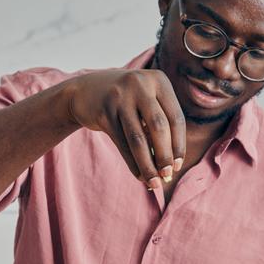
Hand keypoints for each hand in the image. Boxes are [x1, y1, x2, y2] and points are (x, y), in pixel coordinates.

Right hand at [67, 69, 185, 188]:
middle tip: (167, 176)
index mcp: (159, 80)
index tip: (177, 166)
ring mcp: (120, 97)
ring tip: (153, 182)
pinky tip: (138, 175)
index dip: (179, 145)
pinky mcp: (104, 111)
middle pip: (159, 127)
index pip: (176, 118)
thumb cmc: (126, 102)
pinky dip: (132, 163)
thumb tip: (171, 165)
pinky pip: (121, 143)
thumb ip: (161, 125)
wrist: (85, 91)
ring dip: (147, 164)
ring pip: (138, 138)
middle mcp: (140, 85)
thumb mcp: (146, 101)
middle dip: (164, 156)